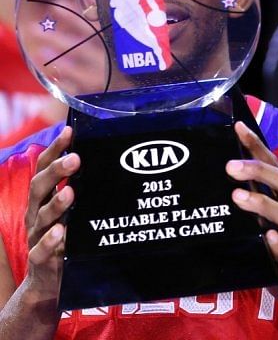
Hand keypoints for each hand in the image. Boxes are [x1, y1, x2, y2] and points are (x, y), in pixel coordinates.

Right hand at [24, 126, 79, 302]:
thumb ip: (80, 189)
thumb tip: (105, 160)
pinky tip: (60, 233)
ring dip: (56, 203)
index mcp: (41, 198)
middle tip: (75, 159)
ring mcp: (35, 236)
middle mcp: (35, 213)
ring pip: (41, 216)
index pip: (43, 168)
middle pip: (38, 187)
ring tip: (70, 192)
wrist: (47, 282)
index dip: (54, 149)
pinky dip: (50, 241)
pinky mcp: (40, 261)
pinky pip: (41, 251)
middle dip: (56, 171)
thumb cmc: (65, 238)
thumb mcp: (70, 211)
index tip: (69, 131)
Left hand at [226, 121, 277, 317]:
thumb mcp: (267, 208)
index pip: (272, 164)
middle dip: (258, 171)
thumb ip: (251, 188)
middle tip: (230, 166)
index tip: (238, 128)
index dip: (256, 145)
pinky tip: (266, 237)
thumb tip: (224, 164)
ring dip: (262, 203)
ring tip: (238, 196)